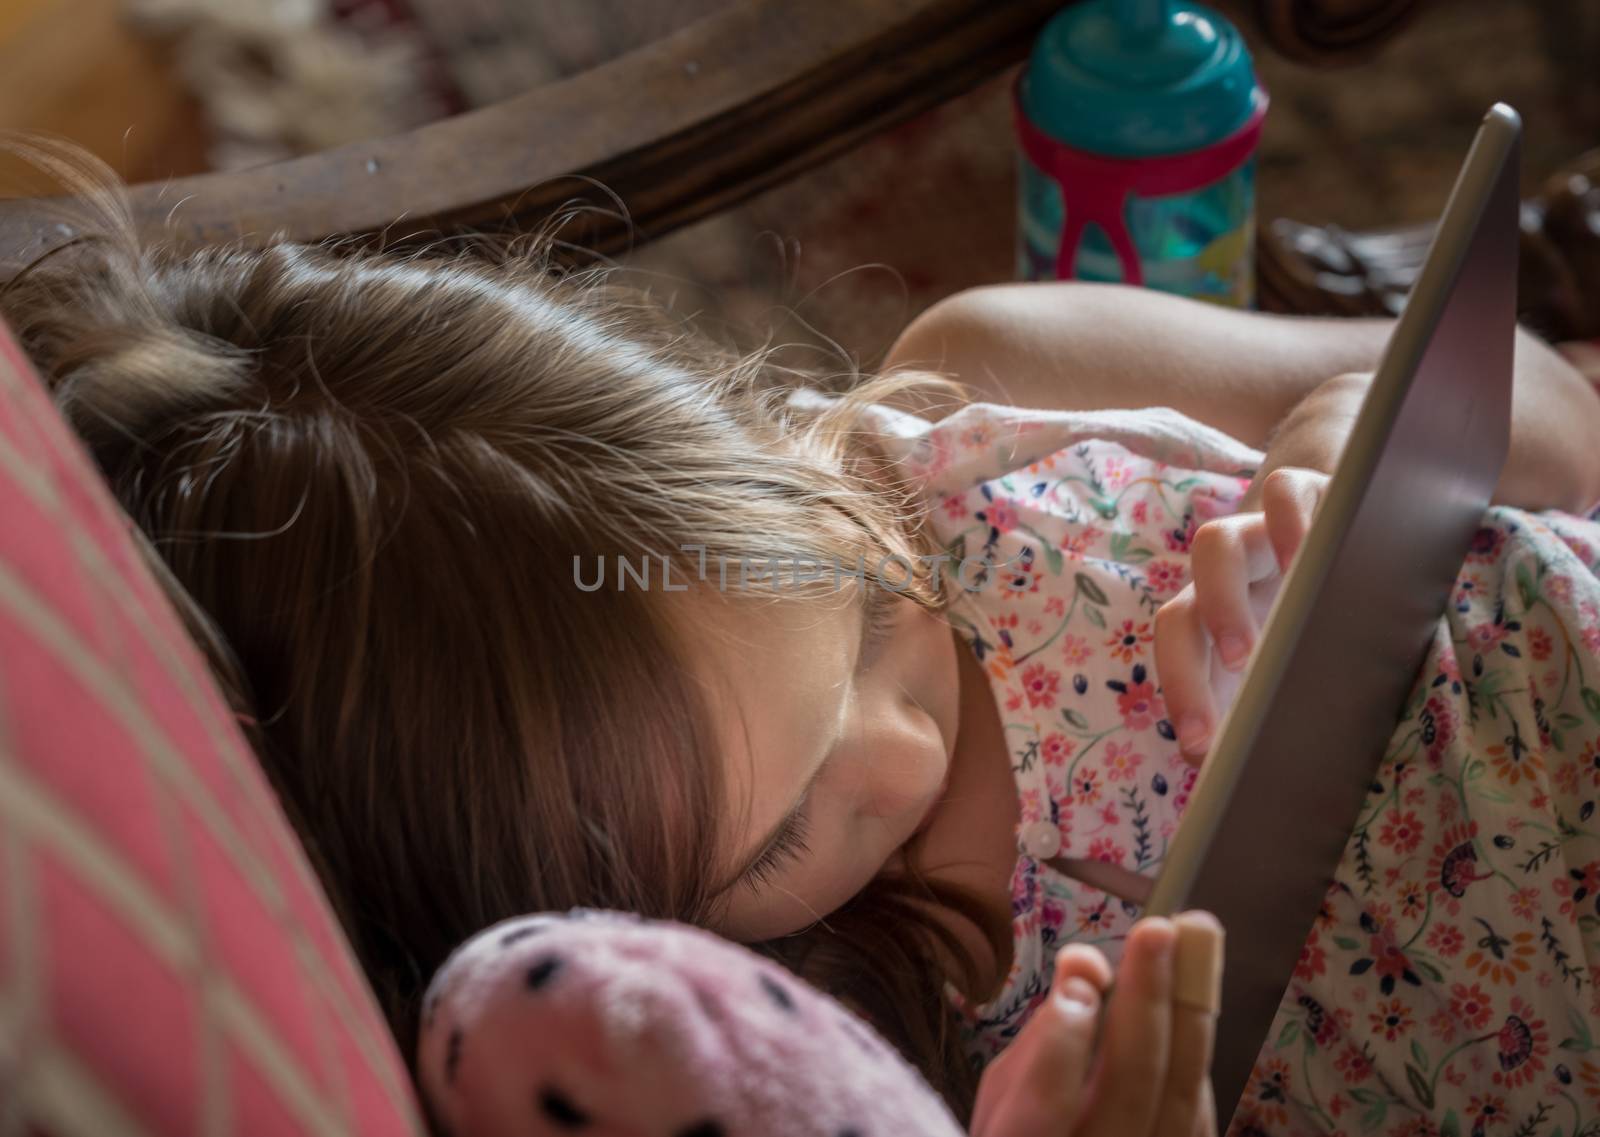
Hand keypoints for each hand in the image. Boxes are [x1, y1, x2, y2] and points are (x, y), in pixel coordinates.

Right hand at [970, 911, 1223, 1136]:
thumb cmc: (1024, 1133)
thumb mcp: (1005, 1091)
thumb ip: (1041, 1033)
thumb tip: (1083, 962)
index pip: (1042, 1108)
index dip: (1062, 1040)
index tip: (1083, 971)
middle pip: (1129, 1090)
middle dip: (1146, 1000)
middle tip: (1158, 929)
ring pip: (1179, 1099)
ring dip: (1189, 1016)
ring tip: (1194, 945)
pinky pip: (1197, 1115)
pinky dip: (1193, 1055)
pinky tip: (1189, 1007)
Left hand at [1155, 467, 1329, 764]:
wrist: (1353, 511)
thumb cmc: (1326, 600)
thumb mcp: (1304, 649)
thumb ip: (1279, 695)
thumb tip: (1273, 784)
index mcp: (1215, 620)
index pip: (1179, 656)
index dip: (1183, 698)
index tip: (1200, 752)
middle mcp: (1226, 579)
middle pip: (1180, 613)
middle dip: (1188, 671)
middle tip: (1222, 722)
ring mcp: (1259, 532)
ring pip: (1214, 547)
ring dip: (1225, 600)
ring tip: (1258, 651)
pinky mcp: (1305, 493)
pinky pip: (1281, 492)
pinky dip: (1290, 520)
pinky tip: (1314, 556)